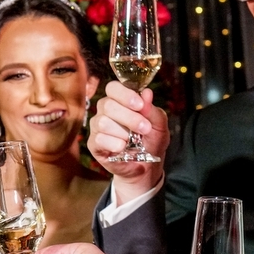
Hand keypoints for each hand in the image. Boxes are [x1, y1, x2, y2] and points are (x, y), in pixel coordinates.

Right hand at [87, 81, 169, 204]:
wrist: (147, 166)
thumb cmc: (151, 141)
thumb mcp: (159, 126)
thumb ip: (152, 110)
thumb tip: (147, 93)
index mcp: (120, 100)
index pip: (113, 88)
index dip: (125, 94)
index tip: (140, 105)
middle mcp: (105, 110)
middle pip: (108, 104)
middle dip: (129, 117)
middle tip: (145, 129)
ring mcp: (97, 126)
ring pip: (103, 122)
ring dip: (124, 132)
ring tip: (135, 141)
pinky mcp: (94, 143)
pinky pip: (99, 138)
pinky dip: (115, 143)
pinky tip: (123, 148)